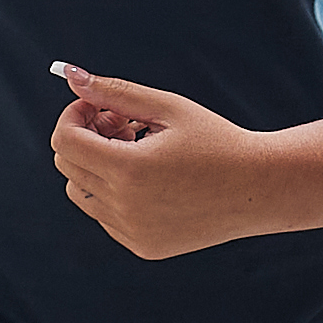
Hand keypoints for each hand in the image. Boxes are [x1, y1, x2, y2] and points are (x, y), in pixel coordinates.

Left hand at [47, 63, 283, 259]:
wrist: (258, 188)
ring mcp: (132, 232)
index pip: (64, 140)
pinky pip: (105, 215)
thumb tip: (70, 75)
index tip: (97, 105)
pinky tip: (152, 178)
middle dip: (86, 137)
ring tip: (138, 150)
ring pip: (81, 192)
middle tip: (125, 124)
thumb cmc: (216, 140)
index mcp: (128, 170)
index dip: (73, 115)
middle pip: (68, 165)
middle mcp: (125, 207)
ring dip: (97, 166)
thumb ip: (114, 92)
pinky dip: (115, 192)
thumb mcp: (167, 108)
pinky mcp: (143, 246)